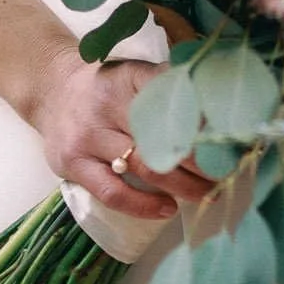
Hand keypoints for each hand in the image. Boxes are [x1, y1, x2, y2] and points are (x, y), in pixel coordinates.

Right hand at [26, 51, 210, 218]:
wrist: (51, 89)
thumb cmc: (108, 86)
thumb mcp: (136, 74)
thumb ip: (170, 88)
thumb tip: (220, 109)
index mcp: (131, 77)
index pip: (175, 98)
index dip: (206, 122)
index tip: (233, 138)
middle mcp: (108, 104)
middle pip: (165, 136)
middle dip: (202, 159)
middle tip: (228, 172)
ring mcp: (88, 135)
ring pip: (144, 166)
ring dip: (182, 185)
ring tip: (207, 193)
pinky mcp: (72, 163)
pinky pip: (112, 192)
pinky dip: (143, 205)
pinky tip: (167, 209)